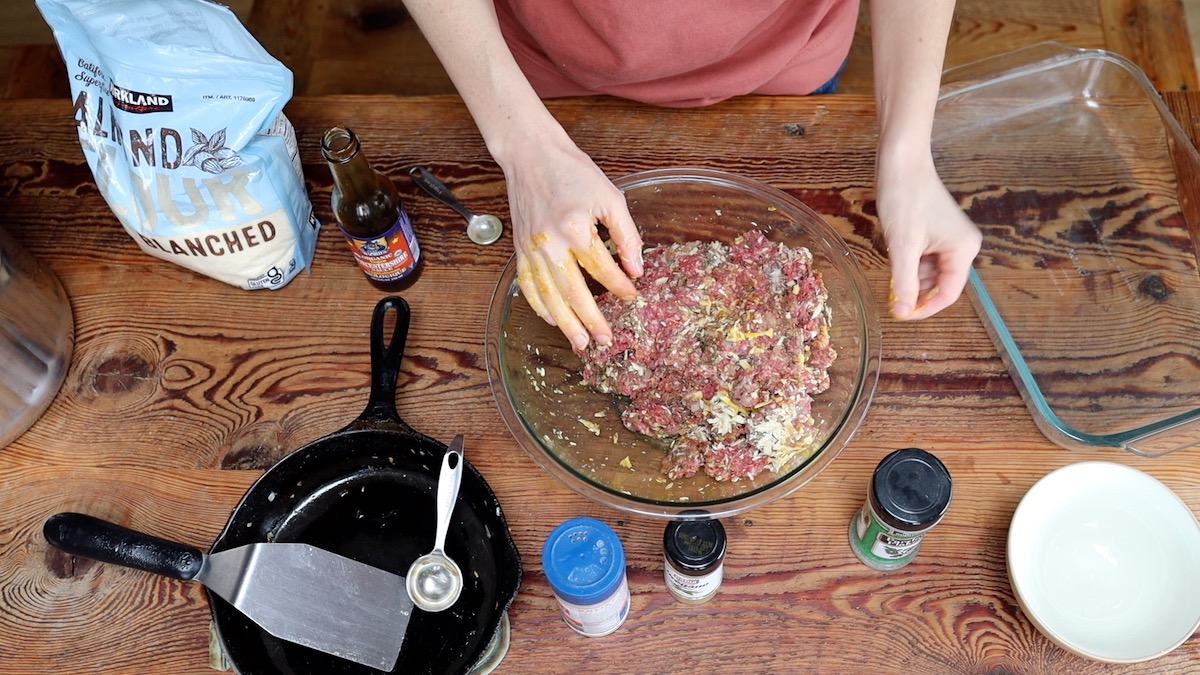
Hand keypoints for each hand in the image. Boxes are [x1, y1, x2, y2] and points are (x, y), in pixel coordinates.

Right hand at [503, 136, 643, 348]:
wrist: (531, 155)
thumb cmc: (573, 172)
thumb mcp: (610, 197)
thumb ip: (627, 234)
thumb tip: (637, 268)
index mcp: (576, 228)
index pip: (603, 270)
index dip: (621, 287)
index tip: (632, 297)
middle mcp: (551, 243)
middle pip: (574, 292)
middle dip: (592, 320)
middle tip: (606, 341)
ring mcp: (532, 249)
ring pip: (549, 296)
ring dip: (565, 323)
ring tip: (580, 343)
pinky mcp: (520, 249)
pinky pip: (527, 285)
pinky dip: (539, 306)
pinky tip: (552, 320)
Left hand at [876, 151, 980, 319]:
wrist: (901, 164)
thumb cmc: (905, 199)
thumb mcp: (902, 247)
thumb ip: (903, 282)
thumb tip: (902, 312)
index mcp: (963, 250)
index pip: (948, 294)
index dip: (924, 308)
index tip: (901, 315)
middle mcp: (963, 246)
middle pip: (940, 283)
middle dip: (915, 290)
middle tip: (890, 293)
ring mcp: (950, 238)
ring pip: (930, 272)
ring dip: (910, 276)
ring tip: (892, 266)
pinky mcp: (937, 231)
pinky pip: (925, 257)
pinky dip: (910, 262)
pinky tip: (895, 255)